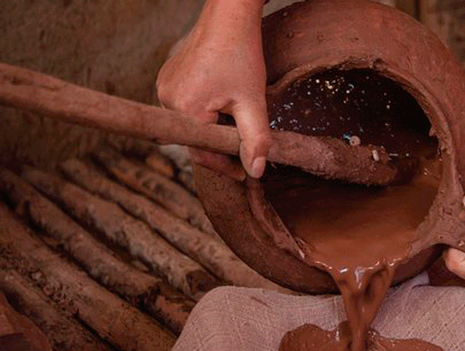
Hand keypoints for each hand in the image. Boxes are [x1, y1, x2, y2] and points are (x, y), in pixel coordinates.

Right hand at [156, 0, 269, 179]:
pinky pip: (186, 108)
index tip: (245, 174)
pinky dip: (204, 114)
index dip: (226, 167)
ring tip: (236, 126)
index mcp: (185, 108)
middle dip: (220, 148)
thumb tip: (256, 172)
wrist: (228, 17)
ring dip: (213, 130)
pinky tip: (223, 106)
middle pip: (196, 140)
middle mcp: (166, 100)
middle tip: (244, 154)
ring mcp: (164, 88)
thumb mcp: (253, 102)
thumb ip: (255, 140)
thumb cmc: (241, 55)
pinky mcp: (167, 79)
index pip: (203, 154)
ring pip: (192, 125)